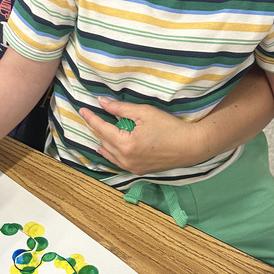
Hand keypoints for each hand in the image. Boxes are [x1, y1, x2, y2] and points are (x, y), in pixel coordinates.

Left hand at [79, 97, 205, 173]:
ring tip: (100, 130)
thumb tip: (102, 103)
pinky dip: (111, 152)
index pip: (101, 129)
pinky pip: (117, 161)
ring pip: (109, 153)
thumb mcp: (144, 113)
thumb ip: (120, 109)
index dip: (91, 118)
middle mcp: (125, 159)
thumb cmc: (169, 127)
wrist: (190, 146)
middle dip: (98, 128)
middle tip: (95, 115)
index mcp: (125, 144)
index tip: (83, 109)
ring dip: (103, 140)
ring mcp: (131, 167)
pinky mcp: (138, 171)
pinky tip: (108, 147)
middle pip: (103, 141)